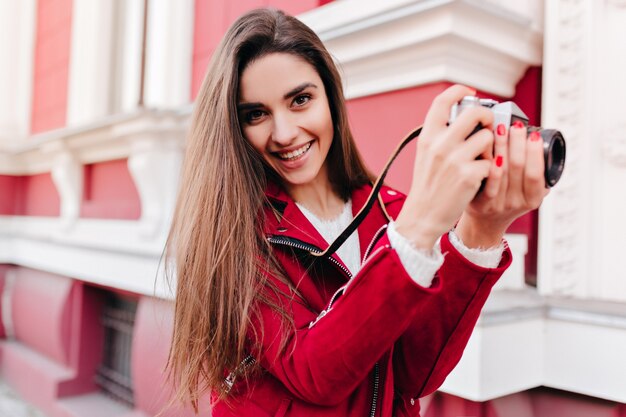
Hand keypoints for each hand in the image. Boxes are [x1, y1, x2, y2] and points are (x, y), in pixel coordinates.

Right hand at [395, 85, 494, 249]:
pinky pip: (491, 162)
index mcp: (428, 137)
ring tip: (481, 159)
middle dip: (487, 116)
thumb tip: (466, 118)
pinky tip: (478, 178)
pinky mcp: (469, 176)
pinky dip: (489, 170)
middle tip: (488, 125)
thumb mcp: (426, 155)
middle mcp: (440, 145)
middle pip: (474, 113)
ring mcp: (455, 160)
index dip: (459, 91)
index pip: (442, 101)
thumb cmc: (427, 186)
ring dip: (491, 147)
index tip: (470, 93)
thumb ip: (441, 136)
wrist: (422, 215)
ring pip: (488, 137)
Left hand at [455, 121, 549, 247]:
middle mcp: (517, 203)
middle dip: (518, 143)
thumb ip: (538, 175)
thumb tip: (544, 144)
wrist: (484, 222)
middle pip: (519, 168)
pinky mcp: (482, 204)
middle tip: (516, 125)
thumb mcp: (528, 192)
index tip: (533, 134)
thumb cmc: (508, 199)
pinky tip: (489, 150)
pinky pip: (487, 183)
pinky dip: (491, 165)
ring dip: (502, 146)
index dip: (535, 153)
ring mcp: (499, 204)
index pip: (537, 174)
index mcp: (534, 199)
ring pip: (502, 171)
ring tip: (500, 128)